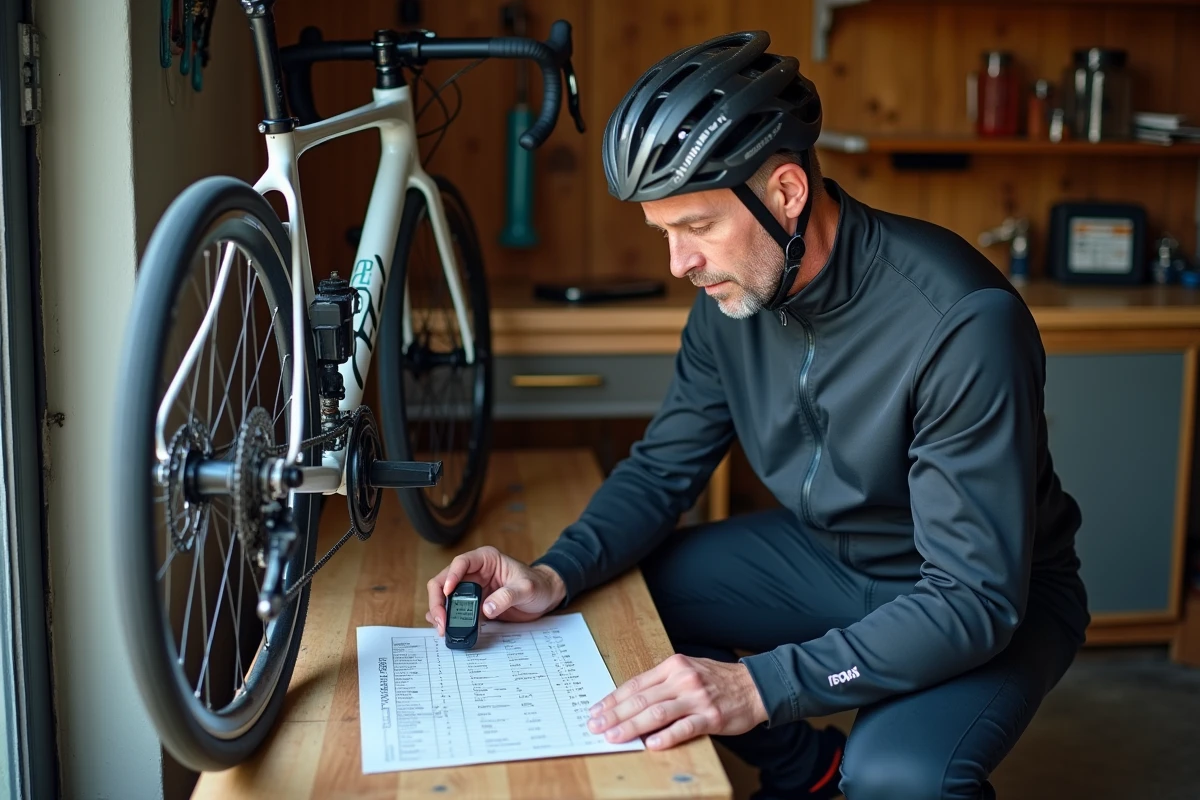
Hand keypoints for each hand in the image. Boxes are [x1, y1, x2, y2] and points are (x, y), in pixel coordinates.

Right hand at [425, 546, 566, 633]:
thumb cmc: (538, 585)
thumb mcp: (526, 589)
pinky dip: (449, 619)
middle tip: (442, 621)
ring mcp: (472, 588)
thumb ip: (507, 596)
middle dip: (439, 600)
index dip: (450, 577)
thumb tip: (486, 608)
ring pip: (445, 597)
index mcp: (486, 559)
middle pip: (445, 581)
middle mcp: (475, 572)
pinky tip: (447, 629)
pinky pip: (455, 610)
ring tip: (442, 628)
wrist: (546, 597)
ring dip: (440, 612)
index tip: (448, 593)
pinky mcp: (474, 604)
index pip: (461, 563)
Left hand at [586, 654, 767, 749]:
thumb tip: (630, 700)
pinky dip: (665, 736)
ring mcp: (697, 698)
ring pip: (656, 713)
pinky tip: (650, 743)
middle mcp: (683, 679)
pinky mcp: (711, 717)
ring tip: (614, 736)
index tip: (596, 710)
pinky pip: (683, 728)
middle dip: (614, 714)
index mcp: (673, 666)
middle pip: (641, 699)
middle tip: (596, 726)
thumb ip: (662, 682)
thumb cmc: (717, 680)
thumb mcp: (687, 670)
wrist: (754, 686)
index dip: (613, 699)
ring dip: (631, 726)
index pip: (635, 684)